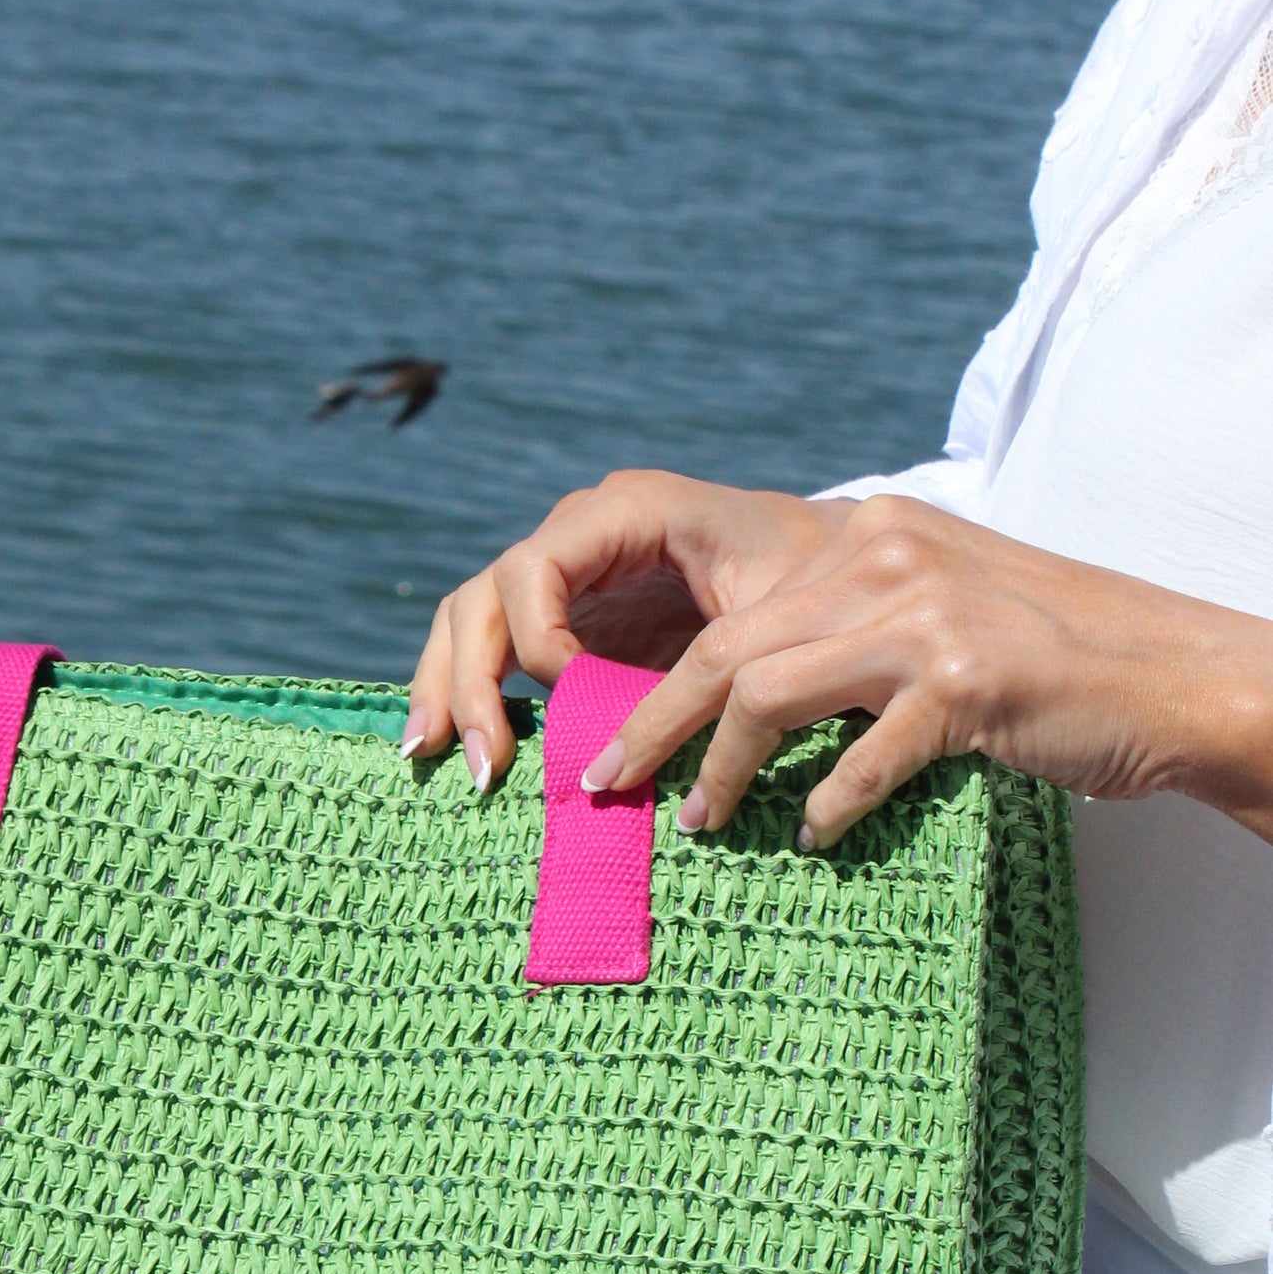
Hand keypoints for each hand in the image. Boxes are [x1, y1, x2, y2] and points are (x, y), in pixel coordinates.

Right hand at [407, 471, 845, 787]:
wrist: (844, 569)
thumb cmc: (816, 585)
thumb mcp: (771, 622)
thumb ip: (698, 677)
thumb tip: (622, 758)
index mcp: (627, 509)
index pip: (533, 568)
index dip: (538, 640)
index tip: (576, 697)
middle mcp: (580, 535)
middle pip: (483, 597)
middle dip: (469, 680)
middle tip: (481, 763)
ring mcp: (567, 576)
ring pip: (471, 620)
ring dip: (447, 689)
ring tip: (428, 758)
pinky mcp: (568, 620)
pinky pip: (495, 647)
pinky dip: (468, 692)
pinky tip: (445, 745)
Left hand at [572, 491, 1272, 848]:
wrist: (1165, 675)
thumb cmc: (1038, 668)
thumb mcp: (927, 622)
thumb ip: (841, 640)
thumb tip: (736, 715)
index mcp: (867, 539)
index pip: (730, 617)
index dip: (658, 690)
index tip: (612, 749)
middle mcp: (886, 560)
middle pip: (726, 651)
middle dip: (653, 728)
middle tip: (610, 790)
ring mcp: (927, 617)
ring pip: (769, 691)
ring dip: (723, 769)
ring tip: (702, 823)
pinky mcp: (970, 681)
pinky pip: (865, 755)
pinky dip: (830, 803)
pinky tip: (815, 838)